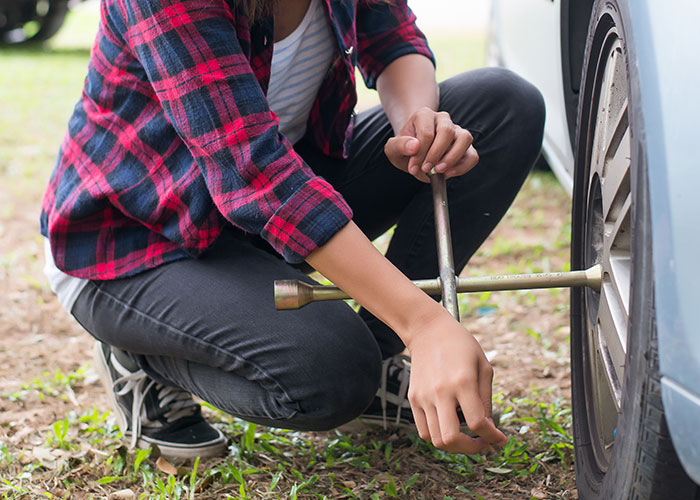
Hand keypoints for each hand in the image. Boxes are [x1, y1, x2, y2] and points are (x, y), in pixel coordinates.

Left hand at [384, 107, 479, 182]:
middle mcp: (443, 119)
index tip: (413, 168)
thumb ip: (399, 145)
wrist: (414, 152)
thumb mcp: (393, 148)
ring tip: (439, 171)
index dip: (420, 153)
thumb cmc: (405, 148)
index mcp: (424, 115)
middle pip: (447, 131)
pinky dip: (463, 166)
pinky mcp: (465, 146)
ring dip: (453, 157)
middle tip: (426, 169)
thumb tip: (414, 146)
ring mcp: (457, 131)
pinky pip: (472, 154)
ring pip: (465, 138)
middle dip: (436, 154)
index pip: (427, 133)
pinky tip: (449, 174)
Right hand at [405, 310, 506, 453]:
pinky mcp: (413, 398)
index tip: (500, 440)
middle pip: (451, 438)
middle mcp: (440, 392)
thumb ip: (486, 399)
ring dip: (454, 445)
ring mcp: (423, 396)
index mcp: (462, 382)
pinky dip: (438, 437)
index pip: (477, 423)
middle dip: (470, 449)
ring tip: (466, 437)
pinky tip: (450, 427)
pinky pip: (424, 430)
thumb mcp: (483, 366)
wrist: (428, 330)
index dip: (492, 437)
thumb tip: (488, 428)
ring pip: (436, 439)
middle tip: (481, 443)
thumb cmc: (460, 345)